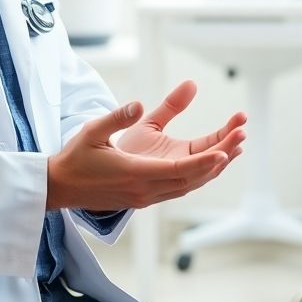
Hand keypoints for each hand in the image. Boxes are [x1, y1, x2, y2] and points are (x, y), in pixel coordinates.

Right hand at [45, 86, 244, 210]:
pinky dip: (198, 176)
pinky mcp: (145, 198)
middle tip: (241, 137)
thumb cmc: (76, 157)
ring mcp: (146, 197)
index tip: (225, 151)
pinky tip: (211, 162)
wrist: (60, 187)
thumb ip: (119, 116)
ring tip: (235, 147)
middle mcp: (145, 190)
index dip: (203, 162)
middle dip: (219, 158)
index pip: (178, 170)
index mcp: (135, 173)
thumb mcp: (95, 130)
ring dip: (212, 168)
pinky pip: (179, 188)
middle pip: (191, 178)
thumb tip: (140, 102)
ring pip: (188, 185)